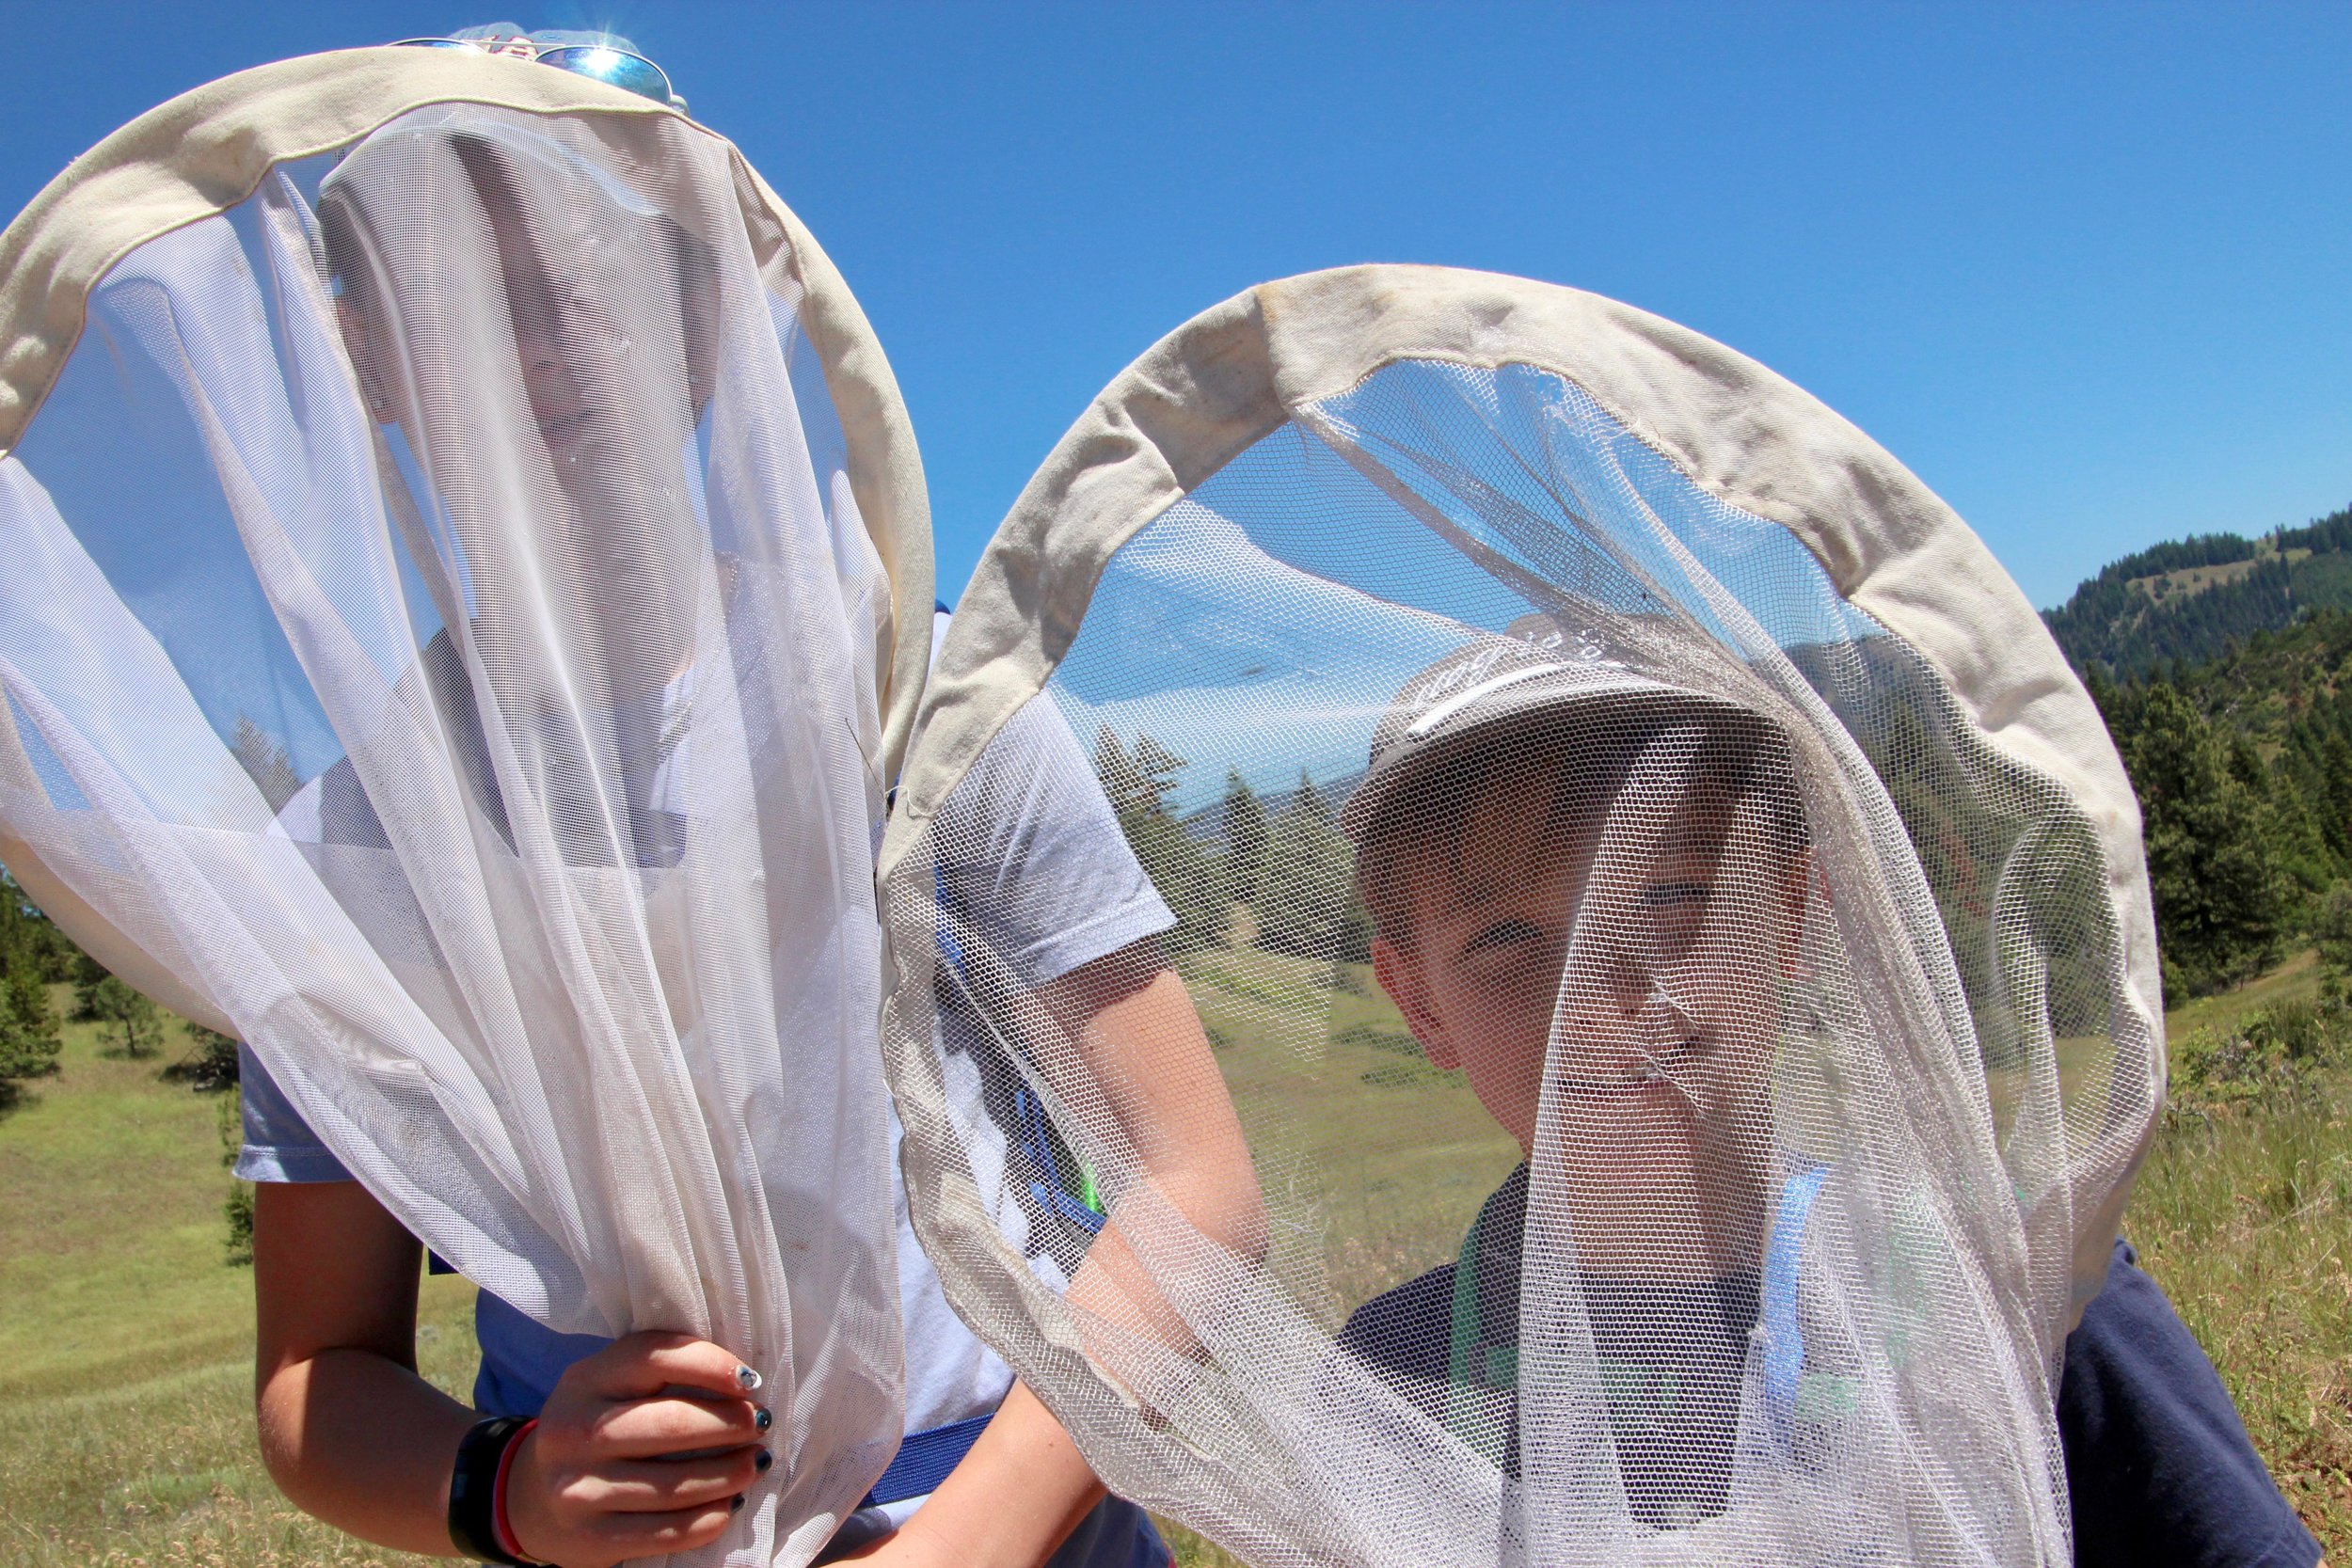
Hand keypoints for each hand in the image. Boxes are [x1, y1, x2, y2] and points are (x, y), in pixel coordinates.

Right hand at [501, 1332, 768, 1567]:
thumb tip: (744, 1380)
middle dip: (731, 1424)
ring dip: (730, 1474)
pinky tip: (729, 1506)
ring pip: (675, 1483)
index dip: (712, 1365)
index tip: (751, 1380)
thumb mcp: (613, 1385)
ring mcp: (577, 1488)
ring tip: (756, 1464)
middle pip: (672, 1424)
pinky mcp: (589, 1537)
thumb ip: (662, 1370)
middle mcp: (573, 1431)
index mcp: (585, 1379)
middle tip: (761, 1425)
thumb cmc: (599, 1427)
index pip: (656, 1357)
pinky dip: (708, 1519)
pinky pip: (664, 1531)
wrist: (532, 1497)